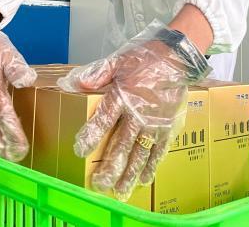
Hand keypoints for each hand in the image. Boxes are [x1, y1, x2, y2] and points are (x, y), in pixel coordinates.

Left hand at [57, 20, 210, 199]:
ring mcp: (155, 122)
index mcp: (123, 95)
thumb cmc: (143, 58)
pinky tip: (144, 180)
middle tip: (99, 184)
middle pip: (122, 143)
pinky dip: (152, 166)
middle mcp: (139, 113)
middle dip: (110, 166)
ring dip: (130, 173)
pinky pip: (160, 150)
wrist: (176, 56)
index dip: (92, 134)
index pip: (104, 118)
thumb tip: (71, 83)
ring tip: (119, 191)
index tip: (80, 150)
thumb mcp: (117, 60)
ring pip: (141, 153)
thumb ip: (96, 74)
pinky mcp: (169, 126)